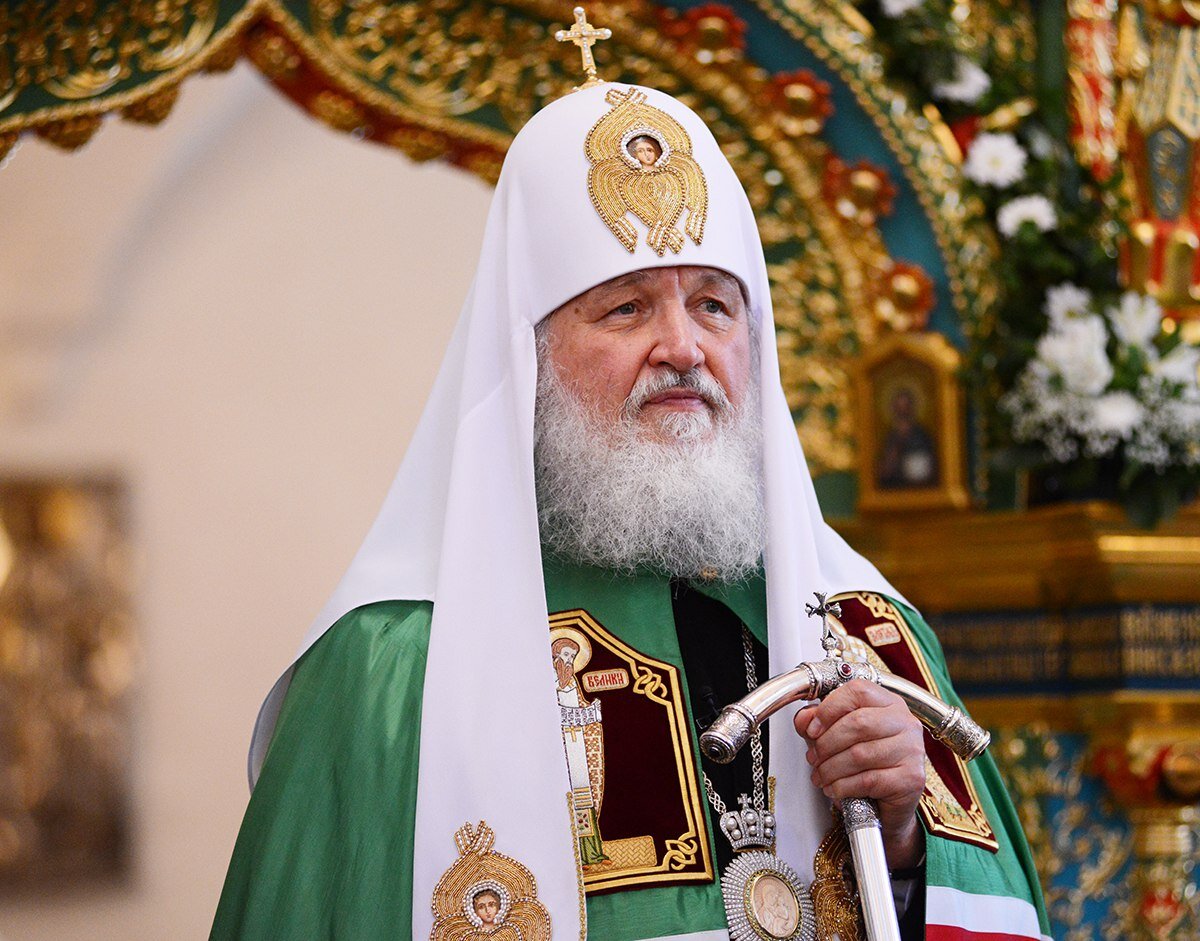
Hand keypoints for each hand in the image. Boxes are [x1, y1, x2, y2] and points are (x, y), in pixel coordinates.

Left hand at [792, 679, 925, 868]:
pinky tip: (834, 789)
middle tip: (813, 758)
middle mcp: (905, 722)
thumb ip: (816, 722)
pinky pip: (868, 780)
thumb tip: (804, 719)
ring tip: (820, 776)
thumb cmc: (864, 763)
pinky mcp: (911, 778)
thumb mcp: (835, 736)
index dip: (829, 708)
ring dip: (831, 768)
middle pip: (858, 722)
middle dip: (826, 743)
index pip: (858, 691)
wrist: (888, 803)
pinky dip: (843, 786)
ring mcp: (912, 750)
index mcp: (889, 702)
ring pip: (860, 754)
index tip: (812, 729)